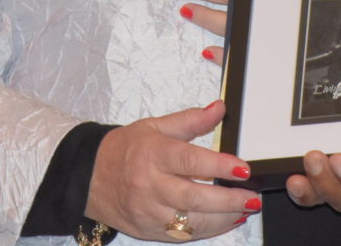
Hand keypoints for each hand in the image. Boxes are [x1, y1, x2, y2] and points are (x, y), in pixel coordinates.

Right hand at [85, 101, 260, 240]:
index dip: (219, 165)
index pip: (190, 160)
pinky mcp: (149, 230)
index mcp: (152, 154)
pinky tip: (225, 220)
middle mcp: (149, 184)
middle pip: (194, 196)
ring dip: (222, 218)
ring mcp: (149, 211)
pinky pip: (183, 234)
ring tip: (244, 209)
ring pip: (191, 220)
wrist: (88, 177)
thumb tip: (220, 108)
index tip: (243, 168)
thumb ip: (190, 120)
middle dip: (228, 199)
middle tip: (252, 197)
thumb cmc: (123, 150)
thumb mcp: (154, 127)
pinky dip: (208, 229)